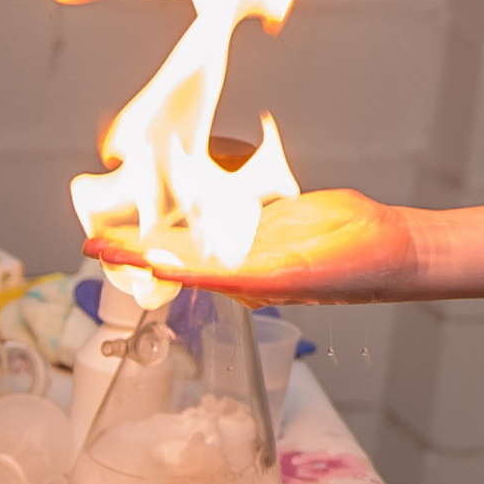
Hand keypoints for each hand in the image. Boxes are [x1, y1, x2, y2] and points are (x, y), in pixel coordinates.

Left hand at [85, 189, 419, 304]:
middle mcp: (242, 265)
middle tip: (92, 238)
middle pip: (177, 252)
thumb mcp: (300, 275)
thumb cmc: (355, 271)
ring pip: (197, 232)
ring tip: (121, 221)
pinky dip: (196, 207)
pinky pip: (226, 214)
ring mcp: (254, 242)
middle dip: (134, 246)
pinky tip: (174, 201)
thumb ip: (253, 278)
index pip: (177, 269)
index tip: (101, 250)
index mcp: (244, 282)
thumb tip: (207, 278)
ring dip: (158, 225)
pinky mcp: (269, 221)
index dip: (137, 259)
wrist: (391, 248)